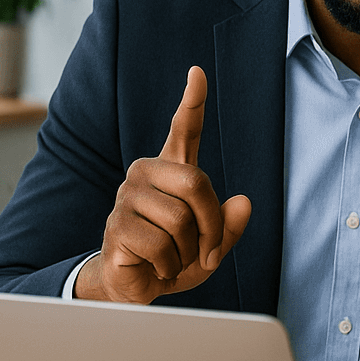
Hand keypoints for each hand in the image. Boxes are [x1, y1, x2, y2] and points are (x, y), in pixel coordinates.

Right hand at [76, 66, 251, 303]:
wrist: (138, 287)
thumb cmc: (176, 260)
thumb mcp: (214, 246)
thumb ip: (231, 226)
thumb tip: (243, 202)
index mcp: (172, 172)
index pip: (183, 130)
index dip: (192, 102)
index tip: (197, 73)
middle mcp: (146, 175)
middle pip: (196, 183)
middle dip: (212, 223)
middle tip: (208, 250)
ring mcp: (126, 197)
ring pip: (179, 218)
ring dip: (189, 250)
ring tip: (177, 258)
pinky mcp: (116, 226)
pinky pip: (161, 244)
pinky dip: (171, 264)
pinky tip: (158, 265)